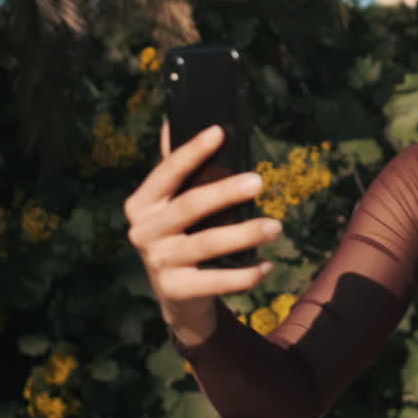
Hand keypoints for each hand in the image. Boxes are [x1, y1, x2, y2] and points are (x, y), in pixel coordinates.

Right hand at [124, 122, 281, 345]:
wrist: (176, 297)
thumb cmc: (180, 236)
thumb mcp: (171, 205)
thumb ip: (175, 169)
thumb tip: (174, 120)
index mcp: (142, 203)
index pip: (167, 172)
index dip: (192, 152)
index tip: (219, 132)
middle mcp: (144, 232)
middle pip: (190, 206)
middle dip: (225, 192)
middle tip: (259, 181)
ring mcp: (158, 263)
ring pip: (207, 244)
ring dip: (244, 234)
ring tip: (275, 226)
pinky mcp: (176, 291)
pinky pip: (216, 281)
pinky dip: (245, 274)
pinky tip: (267, 265)